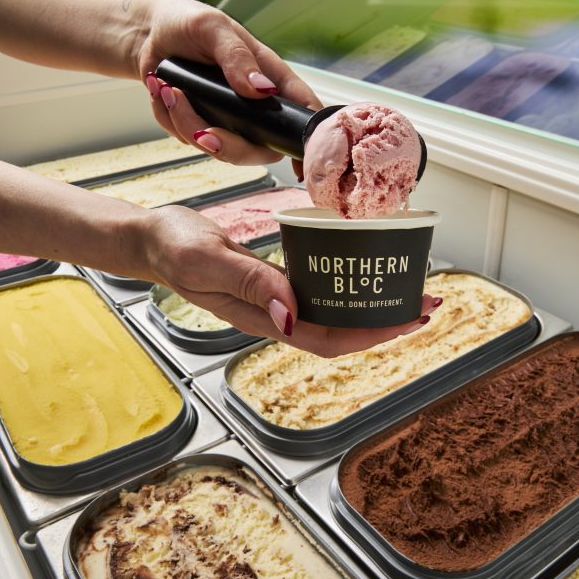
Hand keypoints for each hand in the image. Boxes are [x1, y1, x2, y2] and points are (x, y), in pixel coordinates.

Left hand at [136, 0, 320, 164]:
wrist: (150, 34)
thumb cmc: (188, 23)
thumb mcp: (212, 27)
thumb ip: (237, 56)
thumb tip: (261, 90)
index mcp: (270, 77)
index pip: (301, 110)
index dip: (310, 138)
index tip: (305, 161)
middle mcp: (255, 106)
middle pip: (262, 149)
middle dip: (230, 147)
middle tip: (204, 132)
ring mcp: (229, 120)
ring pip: (220, 148)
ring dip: (187, 123)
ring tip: (168, 89)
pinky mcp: (201, 126)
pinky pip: (188, 139)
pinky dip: (170, 118)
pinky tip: (163, 92)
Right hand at [143, 205, 441, 356]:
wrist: (151, 240)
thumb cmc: (172, 248)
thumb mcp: (207, 259)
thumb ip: (249, 282)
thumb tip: (291, 314)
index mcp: (260, 318)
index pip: (327, 339)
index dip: (371, 335)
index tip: (407, 320)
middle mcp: (274, 316)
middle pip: (340, 333)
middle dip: (386, 324)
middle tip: (427, 303)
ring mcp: (275, 302)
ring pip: (333, 316)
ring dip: (372, 308)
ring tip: (408, 291)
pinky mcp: (274, 283)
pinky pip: (319, 294)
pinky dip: (348, 286)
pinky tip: (365, 272)